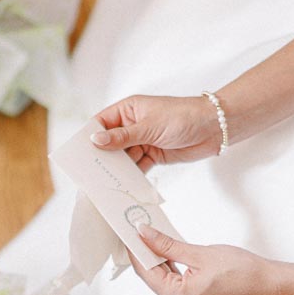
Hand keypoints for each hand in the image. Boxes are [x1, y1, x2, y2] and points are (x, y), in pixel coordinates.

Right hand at [93, 95, 222, 170]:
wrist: (214, 128)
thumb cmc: (183, 116)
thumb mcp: (149, 126)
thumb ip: (122, 136)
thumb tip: (96, 140)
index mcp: (129, 110)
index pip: (102, 122)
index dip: (90, 135)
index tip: (80, 151)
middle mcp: (133, 125)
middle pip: (110, 142)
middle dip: (102, 156)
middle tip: (90, 171)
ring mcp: (143, 140)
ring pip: (123, 157)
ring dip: (117, 168)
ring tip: (106, 181)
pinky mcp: (153, 155)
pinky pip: (137, 166)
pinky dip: (132, 175)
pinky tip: (124, 184)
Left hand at [131, 225, 273, 294]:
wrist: (269, 285)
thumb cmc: (242, 272)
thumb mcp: (200, 253)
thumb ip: (168, 245)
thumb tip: (146, 235)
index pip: (146, 272)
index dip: (136, 250)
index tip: (130, 232)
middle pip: (153, 277)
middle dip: (146, 254)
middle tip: (140, 231)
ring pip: (164, 280)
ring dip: (158, 260)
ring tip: (152, 238)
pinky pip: (176, 284)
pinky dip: (171, 268)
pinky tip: (168, 253)